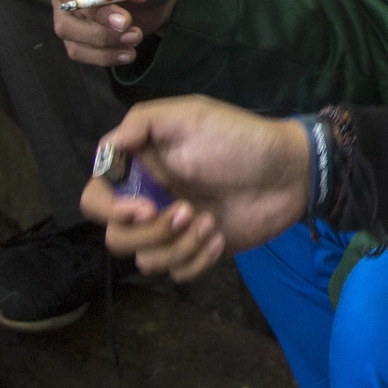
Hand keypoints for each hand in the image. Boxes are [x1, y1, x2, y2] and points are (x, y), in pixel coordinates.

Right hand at [77, 98, 310, 280]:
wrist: (291, 173)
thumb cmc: (241, 139)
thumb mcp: (191, 114)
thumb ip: (142, 122)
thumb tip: (108, 146)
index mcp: (142, 168)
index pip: (96, 198)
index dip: (109, 209)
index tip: (144, 208)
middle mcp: (150, 200)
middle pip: (116, 237)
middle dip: (150, 232)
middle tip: (188, 211)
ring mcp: (174, 229)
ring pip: (145, 260)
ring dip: (177, 246)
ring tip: (211, 223)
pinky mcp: (197, 249)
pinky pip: (176, 273)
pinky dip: (195, 261)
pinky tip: (219, 237)